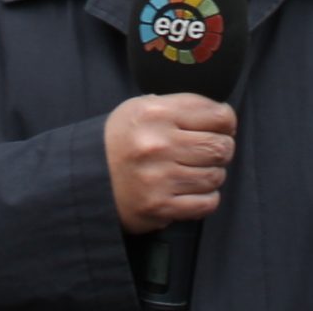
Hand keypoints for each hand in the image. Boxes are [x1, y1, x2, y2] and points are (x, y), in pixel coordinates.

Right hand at [104, 94, 234, 232]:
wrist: (85, 177)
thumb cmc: (120, 140)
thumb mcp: (141, 107)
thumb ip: (180, 107)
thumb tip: (223, 117)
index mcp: (155, 113)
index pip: (217, 114)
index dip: (227, 121)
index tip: (223, 126)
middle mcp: (158, 144)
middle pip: (220, 146)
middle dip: (222, 148)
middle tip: (211, 150)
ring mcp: (159, 178)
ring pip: (216, 175)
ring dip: (212, 174)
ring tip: (196, 170)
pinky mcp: (160, 206)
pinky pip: (206, 202)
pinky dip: (206, 197)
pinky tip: (191, 189)